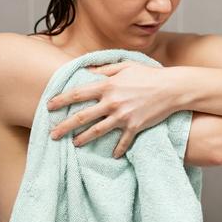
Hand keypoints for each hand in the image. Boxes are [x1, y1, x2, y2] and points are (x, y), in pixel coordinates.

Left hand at [46, 60, 177, 157]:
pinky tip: (113, 155)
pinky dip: (117, 150)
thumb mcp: (126, 65)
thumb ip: (105, 69)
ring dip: (83, 139)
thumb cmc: (149, 74)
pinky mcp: (135, 127)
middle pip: (82, 116)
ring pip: (97, 131)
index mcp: (108, 85)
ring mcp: (123, 116)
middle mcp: (112, 102)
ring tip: (74, 144)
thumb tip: (87, 70)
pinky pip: (122, 142)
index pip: (78, 94)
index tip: (49, 106)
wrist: (172, 88)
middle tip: (52, 134)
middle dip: (64, 126)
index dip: (61, 100)